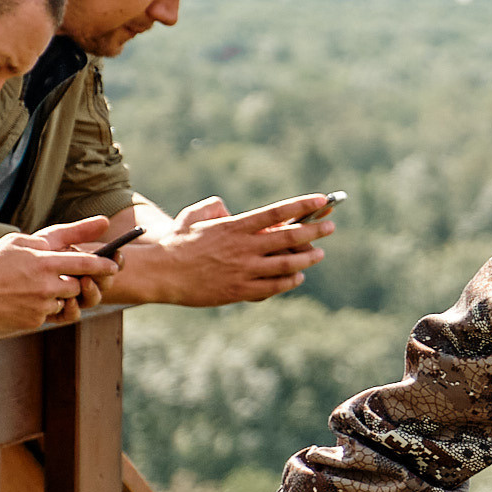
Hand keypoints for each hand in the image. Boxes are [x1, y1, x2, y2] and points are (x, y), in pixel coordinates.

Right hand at [0, 216, 120, 332]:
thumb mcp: (22, 240)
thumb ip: (60, 234)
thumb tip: (102, 223)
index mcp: (45, 262)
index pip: (86, 263)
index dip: (103, 264)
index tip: (115, 264)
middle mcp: (47, 286)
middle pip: (78, 285)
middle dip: (73, 280)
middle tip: (57, 276)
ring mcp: (41, 306)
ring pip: (66, 301)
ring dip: (58, 295)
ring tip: (34, 287)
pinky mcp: (34, 321)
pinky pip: (50, 314)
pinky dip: (44, 307)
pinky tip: (25, 300)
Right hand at [107, 195, 335, 306]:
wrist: (161, 273)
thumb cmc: (178, 243)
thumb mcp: (194, 216)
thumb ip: (215, 207)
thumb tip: (229, 208)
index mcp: (235, 226)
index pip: (276, 213)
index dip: (302, 206)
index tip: (322, 200)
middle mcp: (244, 248)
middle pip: (289, 238)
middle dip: (314, 231)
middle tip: (330, 227)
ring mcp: (244, 270)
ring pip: (286, 264)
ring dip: (307, 258)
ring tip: (319, 253)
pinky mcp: (240, 290)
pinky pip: (274, 287)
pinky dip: (290, 281)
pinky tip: (298, 276)